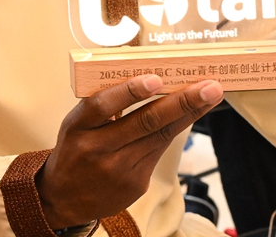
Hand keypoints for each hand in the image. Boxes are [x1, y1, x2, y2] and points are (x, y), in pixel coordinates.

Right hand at [35, 75, 223, 227]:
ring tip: (211, 96)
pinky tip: (190, 116)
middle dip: (182, 102)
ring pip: (160, 137)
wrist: (64, 198)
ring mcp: (119, 170)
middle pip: (144, 123)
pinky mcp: (135, 185)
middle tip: (208, 87)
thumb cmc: (74, 150)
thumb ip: (102, 105)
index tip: (156, 79)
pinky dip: (175, 131)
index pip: (102, 105)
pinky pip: (159, 152)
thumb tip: (143, 77)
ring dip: (189, 114)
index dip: (130, 92)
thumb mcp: (76, 124)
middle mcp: (98, 149)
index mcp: (78, 128)